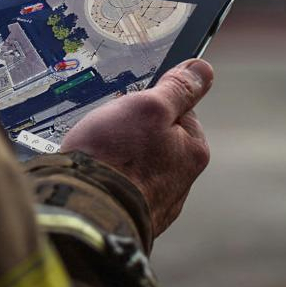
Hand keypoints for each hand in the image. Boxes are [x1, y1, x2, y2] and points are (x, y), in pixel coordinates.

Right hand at [61, 59, 213, 237]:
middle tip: (108, 130)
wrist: (82, 213)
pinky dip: (108, 178)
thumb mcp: (148, 107)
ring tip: (97, 154)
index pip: (179, 110)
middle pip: (156, 138)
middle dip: (132, 131)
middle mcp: (180, 182)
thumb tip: (203, 70)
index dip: (151, 102)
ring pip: (136, 163)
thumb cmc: (115, 158)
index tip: (130, 105)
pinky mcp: (131, 216)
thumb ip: (177, 88)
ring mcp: (155, 204)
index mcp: (192, 152)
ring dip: (118, 156)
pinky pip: (121, 186)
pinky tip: (94, 176)